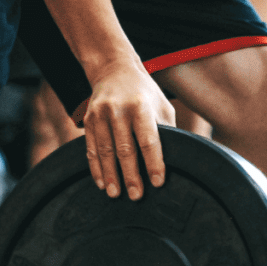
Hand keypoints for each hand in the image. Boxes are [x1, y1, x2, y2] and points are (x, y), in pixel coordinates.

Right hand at [82, 62, 175, 199]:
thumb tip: (177, 158)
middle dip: (130, 175)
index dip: (154, 162)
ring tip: (116, 194)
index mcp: (141, 106)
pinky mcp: (88, 119)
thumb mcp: (162, 105)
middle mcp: (118, 109)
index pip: (148, 140)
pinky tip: (101, 182)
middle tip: (136, 196)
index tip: (157, 182)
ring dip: (110, 175)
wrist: (114, 69)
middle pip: (125, 149)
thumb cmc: (145, 93)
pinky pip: (91, 148)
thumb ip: (166, 130)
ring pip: (105, 151)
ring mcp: (100, 114)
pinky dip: (96, 167)